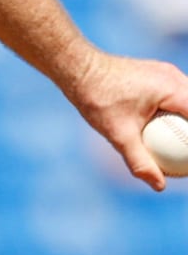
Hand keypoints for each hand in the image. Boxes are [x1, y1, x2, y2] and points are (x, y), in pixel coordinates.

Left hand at [67, 48, 187, 190]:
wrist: (77, 68)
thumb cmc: (96, 99)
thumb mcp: (118, 135)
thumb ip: (140, 160)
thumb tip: (160, 186)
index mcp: (174, 88)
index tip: (187, 163)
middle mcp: (174, 77)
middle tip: (183, 159)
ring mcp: (165, 73)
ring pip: (186, 101)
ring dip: (184, 122)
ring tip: (179, 148)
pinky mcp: (155, 74)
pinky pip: (173, 96)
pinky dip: (173, 113)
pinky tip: (163, 133)